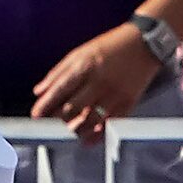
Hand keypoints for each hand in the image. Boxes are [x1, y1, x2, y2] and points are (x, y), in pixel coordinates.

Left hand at [31, 22, 162, 144]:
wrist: (146, 42)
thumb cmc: (111, 46)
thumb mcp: (81, 52)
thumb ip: (58, 73)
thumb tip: (38, 92)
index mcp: (85, 65)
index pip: (60, 89)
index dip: (45, 105)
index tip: (36, 116)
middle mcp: (99, 80)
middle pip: (72, 108)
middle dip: (57, 120)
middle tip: (50, 126)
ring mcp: (114, 93)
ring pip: (89, 120)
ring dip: (75, 130)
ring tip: (68, 132)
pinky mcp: (128, 102)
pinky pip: (109, 124)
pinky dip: (96, 135)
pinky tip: (87, 139)